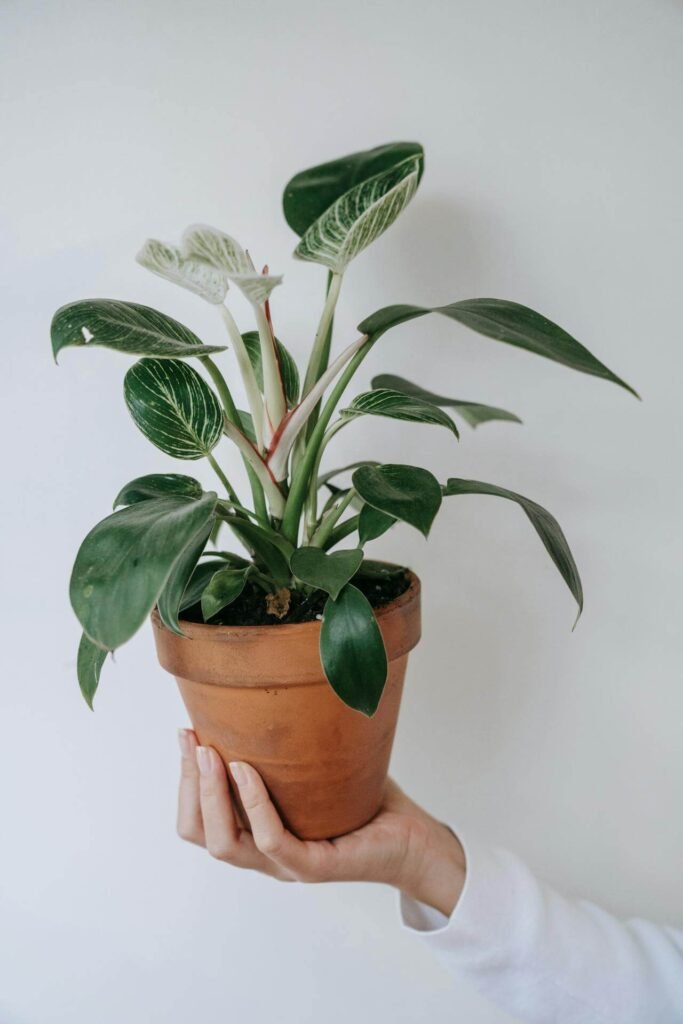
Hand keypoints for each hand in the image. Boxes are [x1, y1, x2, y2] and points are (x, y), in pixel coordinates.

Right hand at [177, 728, 465, 916]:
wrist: (414, 836)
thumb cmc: (365, 798)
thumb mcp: (313, 765)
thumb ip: (284, 744)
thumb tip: (261, 686)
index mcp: (256, 835)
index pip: (199, 820)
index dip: (183, 781)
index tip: (185, 733)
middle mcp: (265, 856)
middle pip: (200, 833)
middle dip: (187, 784)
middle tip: (190, 739)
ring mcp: (287, 866)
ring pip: (225, 843)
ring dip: (209, 795)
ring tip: (208, 752)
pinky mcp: (315, 867)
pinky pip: (271, 841)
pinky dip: (253, 804)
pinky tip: (245, 771)